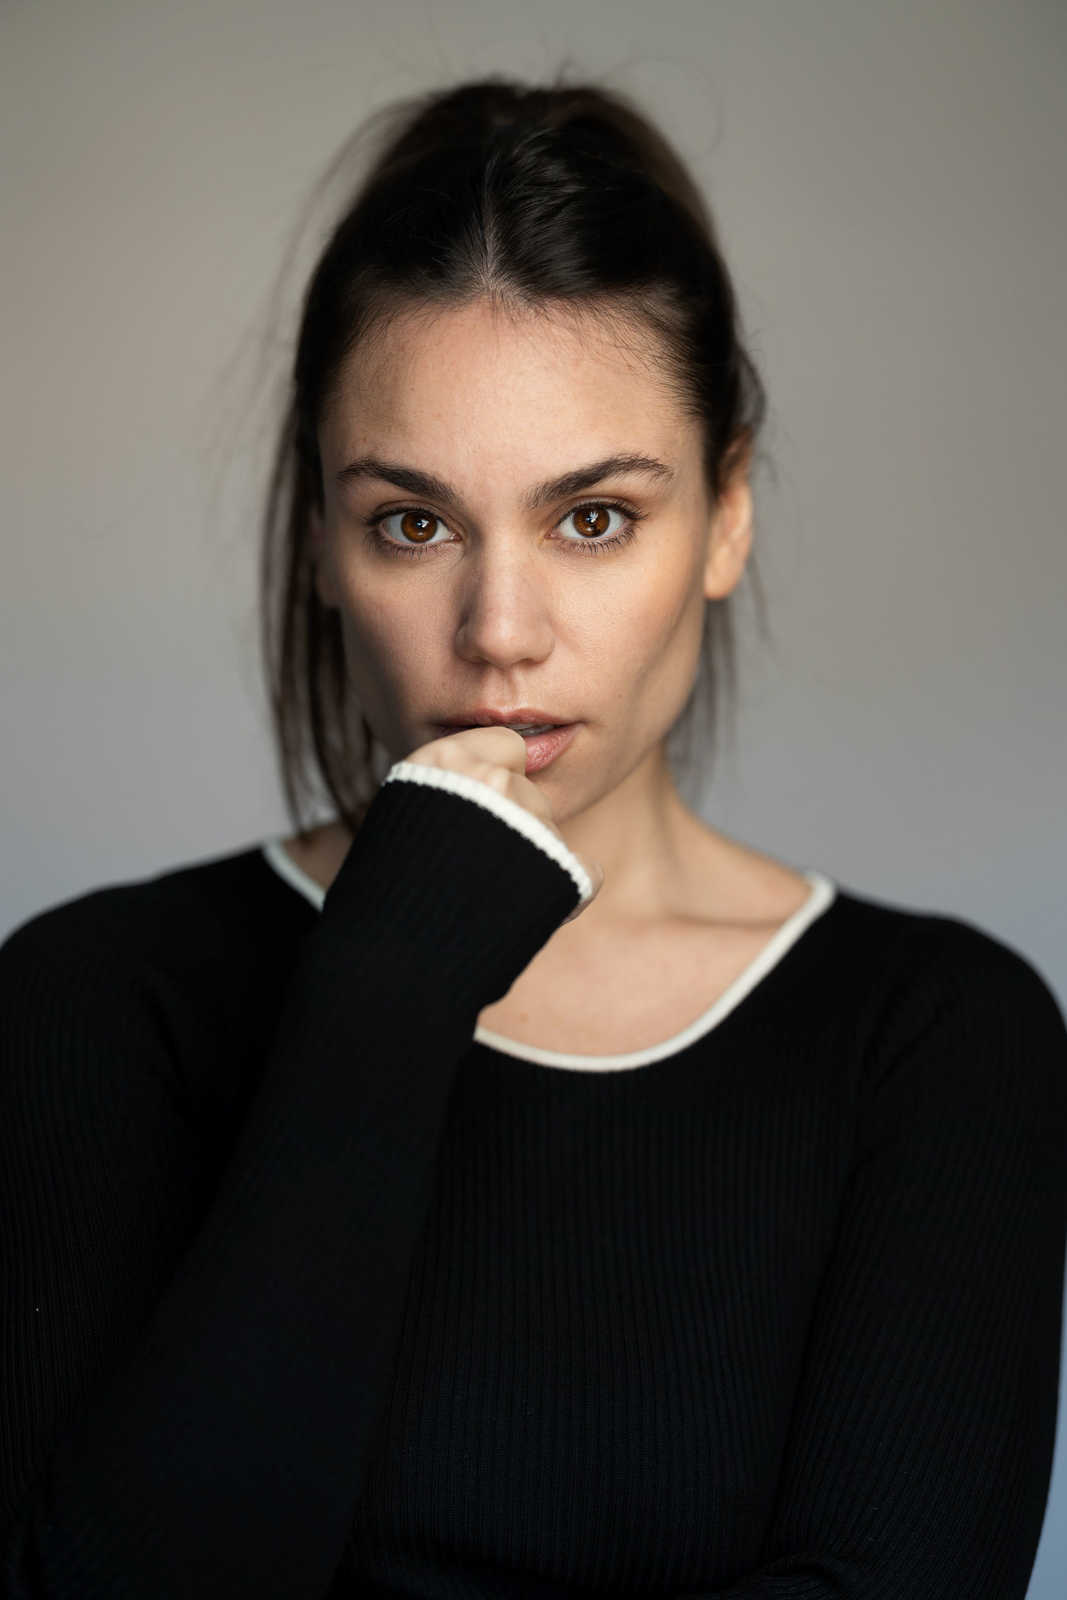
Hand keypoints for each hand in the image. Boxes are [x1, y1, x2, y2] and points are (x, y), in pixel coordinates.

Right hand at [404, 727, 603, 924]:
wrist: (388, 951)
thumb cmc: (388, 885)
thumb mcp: (405, 809)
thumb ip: (454, 783)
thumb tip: (495, 770)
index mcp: (451, 759)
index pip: (509, 745)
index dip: (498, 775)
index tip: (480, 805)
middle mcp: (493, 783)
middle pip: (531, 792)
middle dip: (515, 823)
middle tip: (474, 862)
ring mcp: (529, 826)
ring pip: (551, 833)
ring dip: (532, 859)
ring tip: (483, 892)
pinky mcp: (560, 872)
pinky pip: (584, 873)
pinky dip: (568, 892)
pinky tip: (530, 907)